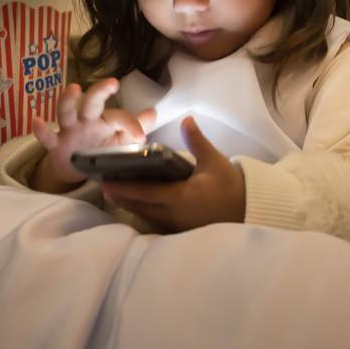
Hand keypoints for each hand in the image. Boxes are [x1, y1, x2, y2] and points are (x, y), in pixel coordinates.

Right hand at [30, 78, 155, 191]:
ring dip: (69, 100)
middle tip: (112, 83)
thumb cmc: (101, 149)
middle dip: (101, 92)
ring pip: (67, 112)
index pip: (120, 117)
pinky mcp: (56, 145)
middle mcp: (87, 120)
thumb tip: (152, 112)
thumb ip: (135, 128)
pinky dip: (41, 130)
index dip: (132, 124)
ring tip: (73, 88)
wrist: (76, 169)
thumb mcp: (121, 141)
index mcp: (106, 120)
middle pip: (92, 102)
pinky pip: (47, 137)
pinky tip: (36, 121)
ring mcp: (70, 131)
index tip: (141, 136)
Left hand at [100, 117, 245, 231]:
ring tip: (112, 192)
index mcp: (180, 198)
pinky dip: (142, 210)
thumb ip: (197, 141)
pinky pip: (154, 219)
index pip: (145, 193)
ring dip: (129, 204)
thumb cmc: (230, 186)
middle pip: (139, 206)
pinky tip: (134, 202)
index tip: (107, 182)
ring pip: (145, 214)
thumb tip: (187, 119)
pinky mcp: (177, 229)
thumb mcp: (215, 162)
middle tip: (102, 185)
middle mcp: (173, 214)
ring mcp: (174, 224)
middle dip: (120, 196)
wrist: (247, 210)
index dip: (124, 188)